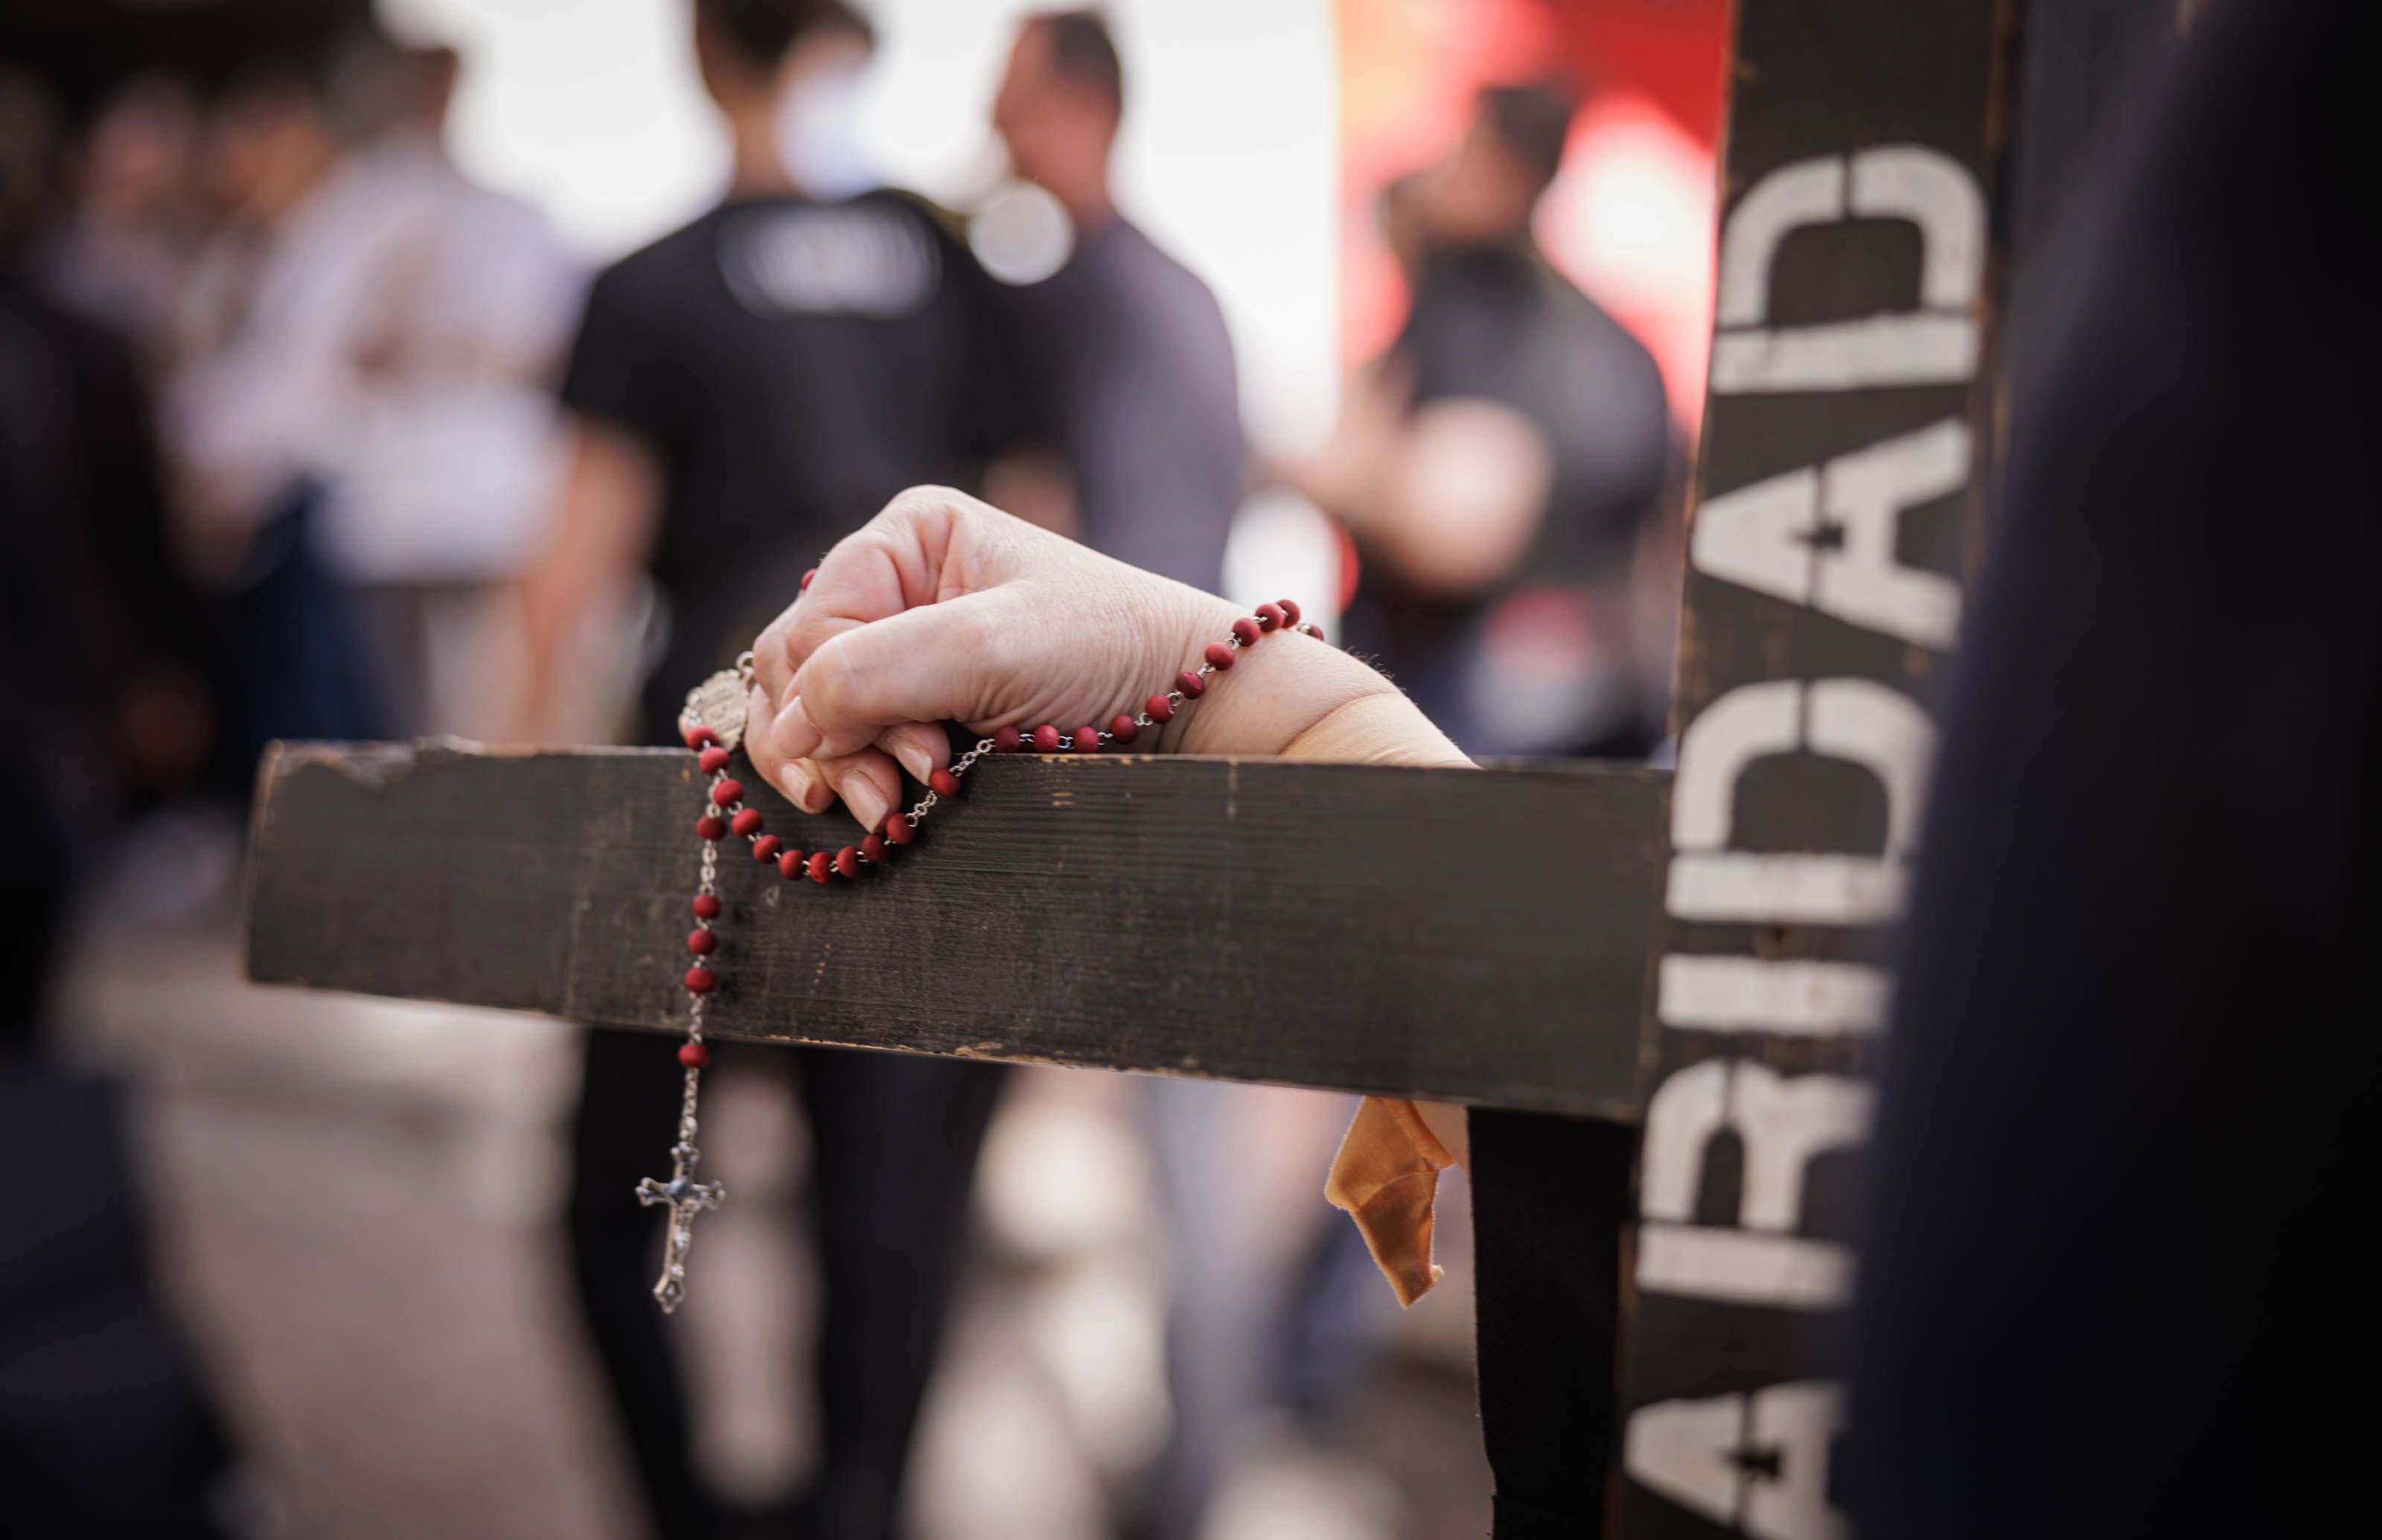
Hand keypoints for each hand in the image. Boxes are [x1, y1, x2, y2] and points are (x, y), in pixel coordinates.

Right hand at [745, 486, 1366, 831]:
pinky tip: (895, 806)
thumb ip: (876, 674)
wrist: (1191, 706)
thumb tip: (784, 729)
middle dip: (832, 740)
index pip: (809, 626)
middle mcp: (895, 588)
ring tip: (900, 805)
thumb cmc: (1106, 651)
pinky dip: (860, 780)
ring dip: (843, 770)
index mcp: (907, 538)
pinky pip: (847, 747)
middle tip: (893, 794)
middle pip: (793, 675)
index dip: (830, 699)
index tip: (910, 752)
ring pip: (810, 719)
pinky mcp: (920, 711)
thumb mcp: (990, 647)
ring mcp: (905, 653)